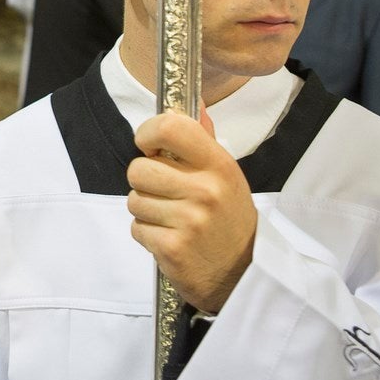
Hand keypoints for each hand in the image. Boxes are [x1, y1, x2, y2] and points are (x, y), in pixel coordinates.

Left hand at [126, 107, 256, 313]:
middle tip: (165, 192)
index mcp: (218, 165)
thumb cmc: (230, 219)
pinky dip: (147, 234)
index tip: (150, 145)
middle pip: (138, 169)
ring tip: (171, 218)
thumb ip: (203, 141)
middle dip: (144, 181)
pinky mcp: (171, 248)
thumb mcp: (227, 176)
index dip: (148, 133)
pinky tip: (170, 237)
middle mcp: (204, 190)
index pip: (170, 128)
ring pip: (134, 200)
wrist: (245, 274)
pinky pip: (136, 228)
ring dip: (146, 210)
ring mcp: (188, 221)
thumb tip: (189, 105)